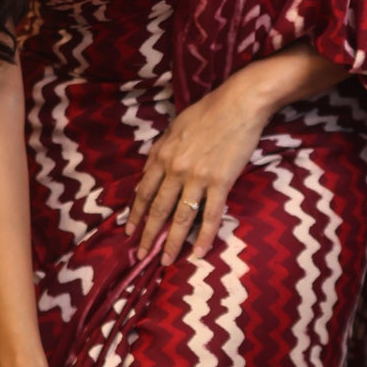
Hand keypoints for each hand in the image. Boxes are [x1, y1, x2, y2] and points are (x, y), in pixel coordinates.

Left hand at [126, 73, 270, 264]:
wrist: (238, 104)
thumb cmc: (207, 112)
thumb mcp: (174, 127)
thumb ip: (159, 151)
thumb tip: (147, 173)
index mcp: (162, 155)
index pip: (144, 192)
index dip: (135, 214)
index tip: (128, 231)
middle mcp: (175, 170)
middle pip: (158, 209)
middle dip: (148, 235)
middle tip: (141, 255)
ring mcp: (197, 178)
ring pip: (180, 217)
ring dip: (172, 242)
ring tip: (166, 261)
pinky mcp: (220, 183)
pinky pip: (210, 215)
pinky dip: (204, 237)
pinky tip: (198, 254)